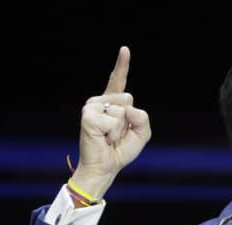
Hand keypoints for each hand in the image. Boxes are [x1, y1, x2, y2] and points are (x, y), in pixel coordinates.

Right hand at [69, 46, 151, 199]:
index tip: (125, 49)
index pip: (118, 81)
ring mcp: (92, 107)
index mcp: (113, 103)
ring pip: (122, 111)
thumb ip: (143, 119)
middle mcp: (101, 101)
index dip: (122, 65)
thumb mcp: (141, 135)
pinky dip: (113, 134)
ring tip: (109, 137)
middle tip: (116, 134)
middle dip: (129, 121)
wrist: (106, 167)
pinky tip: (103, 138)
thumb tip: (129, 109)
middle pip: (128, 99)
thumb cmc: (120, 151)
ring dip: (120, 129)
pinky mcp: (88, 116)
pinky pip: (114, 121)